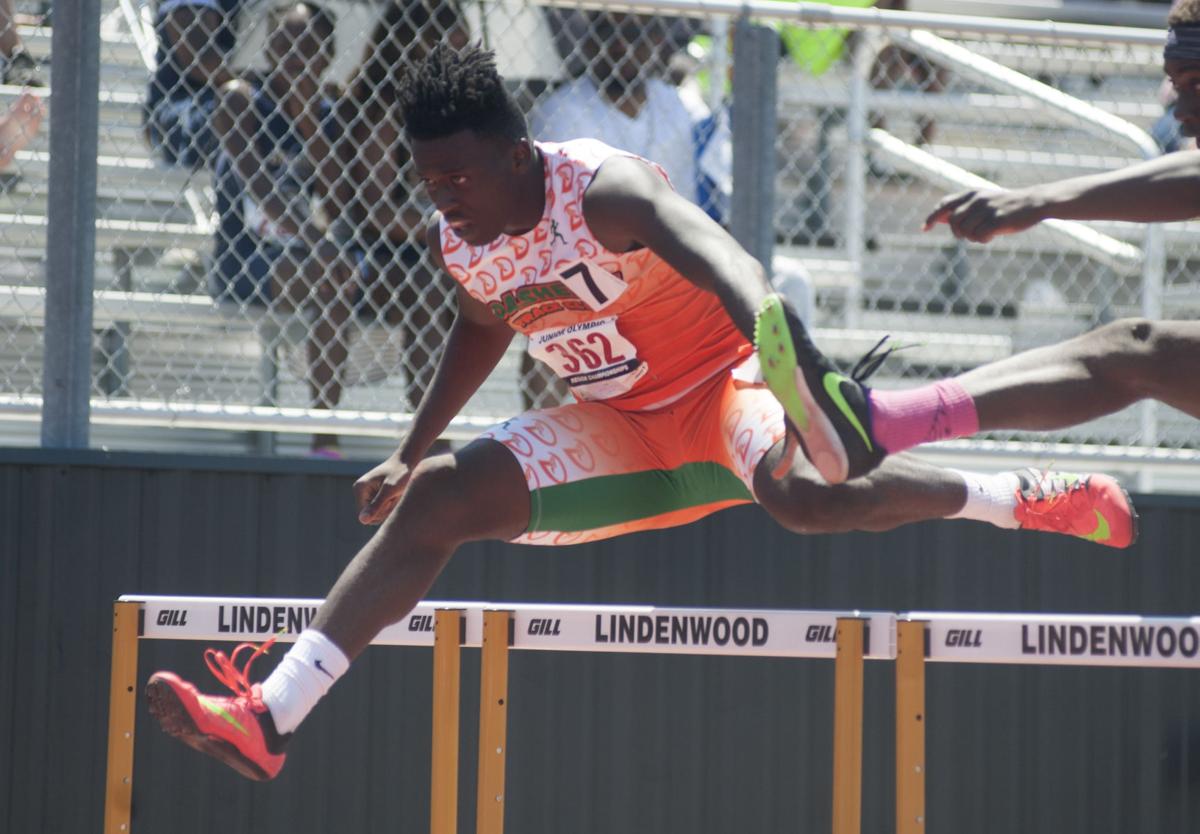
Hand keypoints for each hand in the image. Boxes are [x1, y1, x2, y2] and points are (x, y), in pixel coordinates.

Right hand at [353, 451, 415, 524]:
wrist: (408, 461)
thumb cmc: (400, 473)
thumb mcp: (390, 490)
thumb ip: (376, 505)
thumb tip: (362, 520)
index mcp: (359, 489)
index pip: (365, 516)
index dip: (380, 512)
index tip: (391, 497)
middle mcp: (360, 491)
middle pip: (372, 516)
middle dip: (386, 509)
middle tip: (396, 495)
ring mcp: (367, 493)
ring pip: (378, 513)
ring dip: (390, 507)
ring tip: (396, 494)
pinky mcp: (374, 495)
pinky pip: (382, 509)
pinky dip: (392, 504)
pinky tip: (396, 494)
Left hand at [922, 188, 1043, 241]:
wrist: (1033, 203)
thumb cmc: (1005, 205)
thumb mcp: (983, 202)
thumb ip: (962, 208)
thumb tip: (939, 219)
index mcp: (972, 193)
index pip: (944, 204)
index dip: (932, 217)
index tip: (924, 228)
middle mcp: (977, 199)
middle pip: (953, 222)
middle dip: (958, 233)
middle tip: (972, 234)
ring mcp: (987, 209)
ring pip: (965, 232)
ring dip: (973, 237)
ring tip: (984, 233)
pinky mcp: (997, 220)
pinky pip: (979, 237)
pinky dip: (983, 240)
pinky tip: (991, 236)